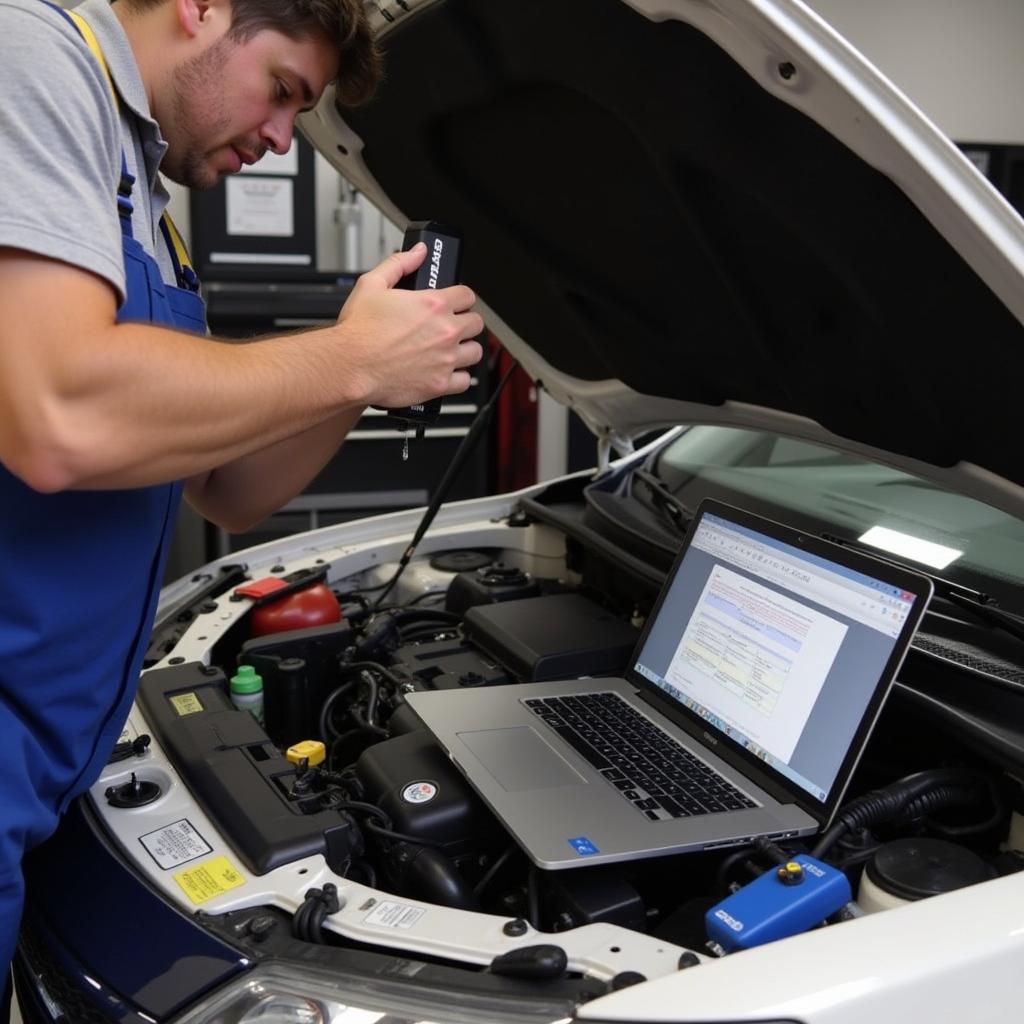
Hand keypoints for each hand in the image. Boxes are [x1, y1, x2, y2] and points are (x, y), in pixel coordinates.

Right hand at [334, 243, 483, 407]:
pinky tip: (447, 372)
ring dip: (466, 349)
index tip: (456, 304)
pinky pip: (465, 381)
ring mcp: (445, 359)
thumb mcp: (372, 284)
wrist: (349, 366)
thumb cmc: (358, 331)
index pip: (468, 296)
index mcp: (434, 305)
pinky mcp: (440, 384)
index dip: (461, 298)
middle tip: (453, 326)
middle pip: (476, 323)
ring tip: (452, 349)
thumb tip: (418, 253)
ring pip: (475, 352)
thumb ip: (399, 264)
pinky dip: (458, 377)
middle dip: (466, 322)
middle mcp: (445, 332)